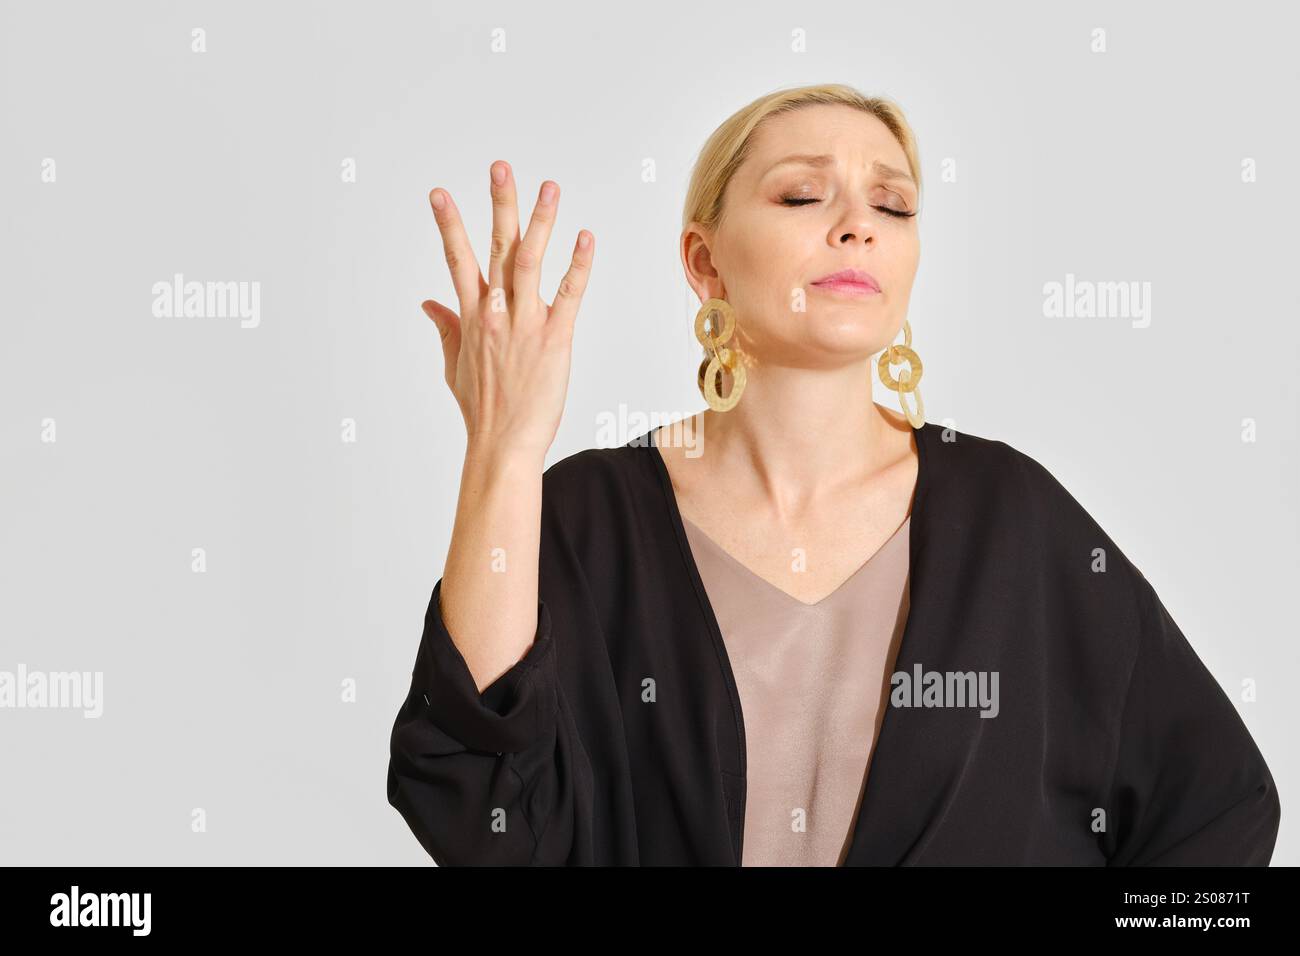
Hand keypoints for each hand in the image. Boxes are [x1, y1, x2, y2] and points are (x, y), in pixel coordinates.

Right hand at [422, 160, 594, 459]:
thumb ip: (445, 329)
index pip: (457, 260)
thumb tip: (428, 303)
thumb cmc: (482, 411)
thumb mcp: (455, 367)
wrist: (501, 445)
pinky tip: (586, 238)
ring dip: (540, 222)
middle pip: (495, 247)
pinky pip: (569, 295)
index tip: (440, 193)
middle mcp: (495, 313)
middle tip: (501, 166)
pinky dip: (578, 265)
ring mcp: (525, 324)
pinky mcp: (555, 340)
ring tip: (549, 187)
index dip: (448, 224)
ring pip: (530, 262)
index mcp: (471, 317)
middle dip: (498, 204)